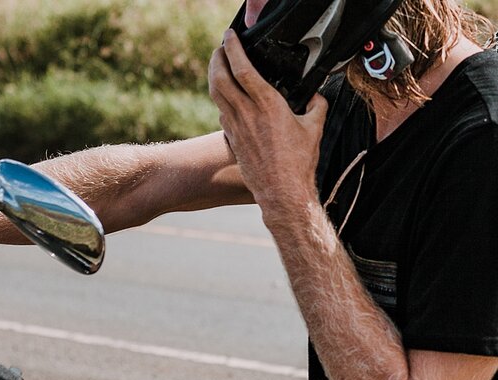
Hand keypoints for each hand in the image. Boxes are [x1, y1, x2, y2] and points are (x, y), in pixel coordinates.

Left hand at [208, 30, 326, 218]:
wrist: (282, 191)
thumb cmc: (299, 162)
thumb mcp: (314, 128)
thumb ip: (316, 106)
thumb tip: (316, 97)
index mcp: (268, 105)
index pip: (243, 70)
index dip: (233, 50)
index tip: (229, 37)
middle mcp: (247, 114)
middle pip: (221, 78)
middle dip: (216, 58)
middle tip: (219, 47)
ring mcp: (235, 127)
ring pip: (217, 95)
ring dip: (214, 76)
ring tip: (218, 65)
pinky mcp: (232, 139)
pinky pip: (222, 112)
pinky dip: (221, 98)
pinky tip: (226, 95)